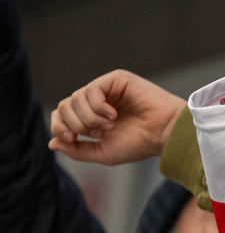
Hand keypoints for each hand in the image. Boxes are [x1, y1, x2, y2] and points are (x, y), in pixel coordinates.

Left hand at [48, 69, 184, 164]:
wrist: (164, 134)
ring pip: (76, 98)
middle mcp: (98, 101)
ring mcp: (107, 89)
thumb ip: (77, 149)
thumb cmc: (140, 144)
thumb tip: (52, 142)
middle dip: (77, 123)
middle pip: (65, 106)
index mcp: (93, 117)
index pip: (62, 115)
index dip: (59, 126)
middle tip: (100, 132)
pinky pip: (91, 89)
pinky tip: (112, 114)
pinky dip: (97, 106)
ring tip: (110, 125)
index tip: (72, 138)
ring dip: (90, 117)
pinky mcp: (116, 79)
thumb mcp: (102, 153)